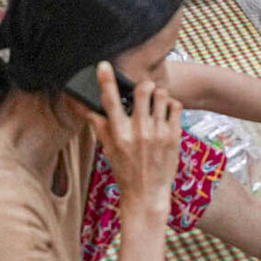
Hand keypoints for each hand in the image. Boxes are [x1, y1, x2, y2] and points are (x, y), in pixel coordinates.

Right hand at [90, 69, 182, 222]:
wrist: (147, 195)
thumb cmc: (126, 172)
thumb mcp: (109, 150)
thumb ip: (99, 125)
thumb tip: (84, 108)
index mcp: (119, 134)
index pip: (110, 101)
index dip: (106, 81)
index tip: (103, 66)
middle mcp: (139, 131)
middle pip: (142, 90)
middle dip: (143, 86)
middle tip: (143, 92)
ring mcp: (158, 133)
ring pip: (161, 95)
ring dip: (158, 95)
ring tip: (155, 104)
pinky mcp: (174, 135)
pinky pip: (176, 105)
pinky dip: (171, 105)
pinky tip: (166, 113)